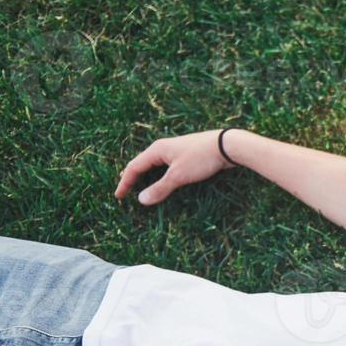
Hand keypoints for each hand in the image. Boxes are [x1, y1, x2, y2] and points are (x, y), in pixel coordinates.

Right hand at [115, 129, 239, 204]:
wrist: (227, 146)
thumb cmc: (201, 158)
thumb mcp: (178, 176)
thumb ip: (160, 188)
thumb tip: (141, 200)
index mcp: (156, 150)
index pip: (133, 167)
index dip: (125, 182)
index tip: (118, 196)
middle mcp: (163, 148)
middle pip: (142, 164)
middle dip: (132, 177)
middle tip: (124, 190)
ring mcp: (176, 151)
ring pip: (155, 165)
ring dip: (146, 176)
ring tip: (140, 186)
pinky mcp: (187, 155)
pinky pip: (166, 166)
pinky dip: (159, 175)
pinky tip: (164, 180)